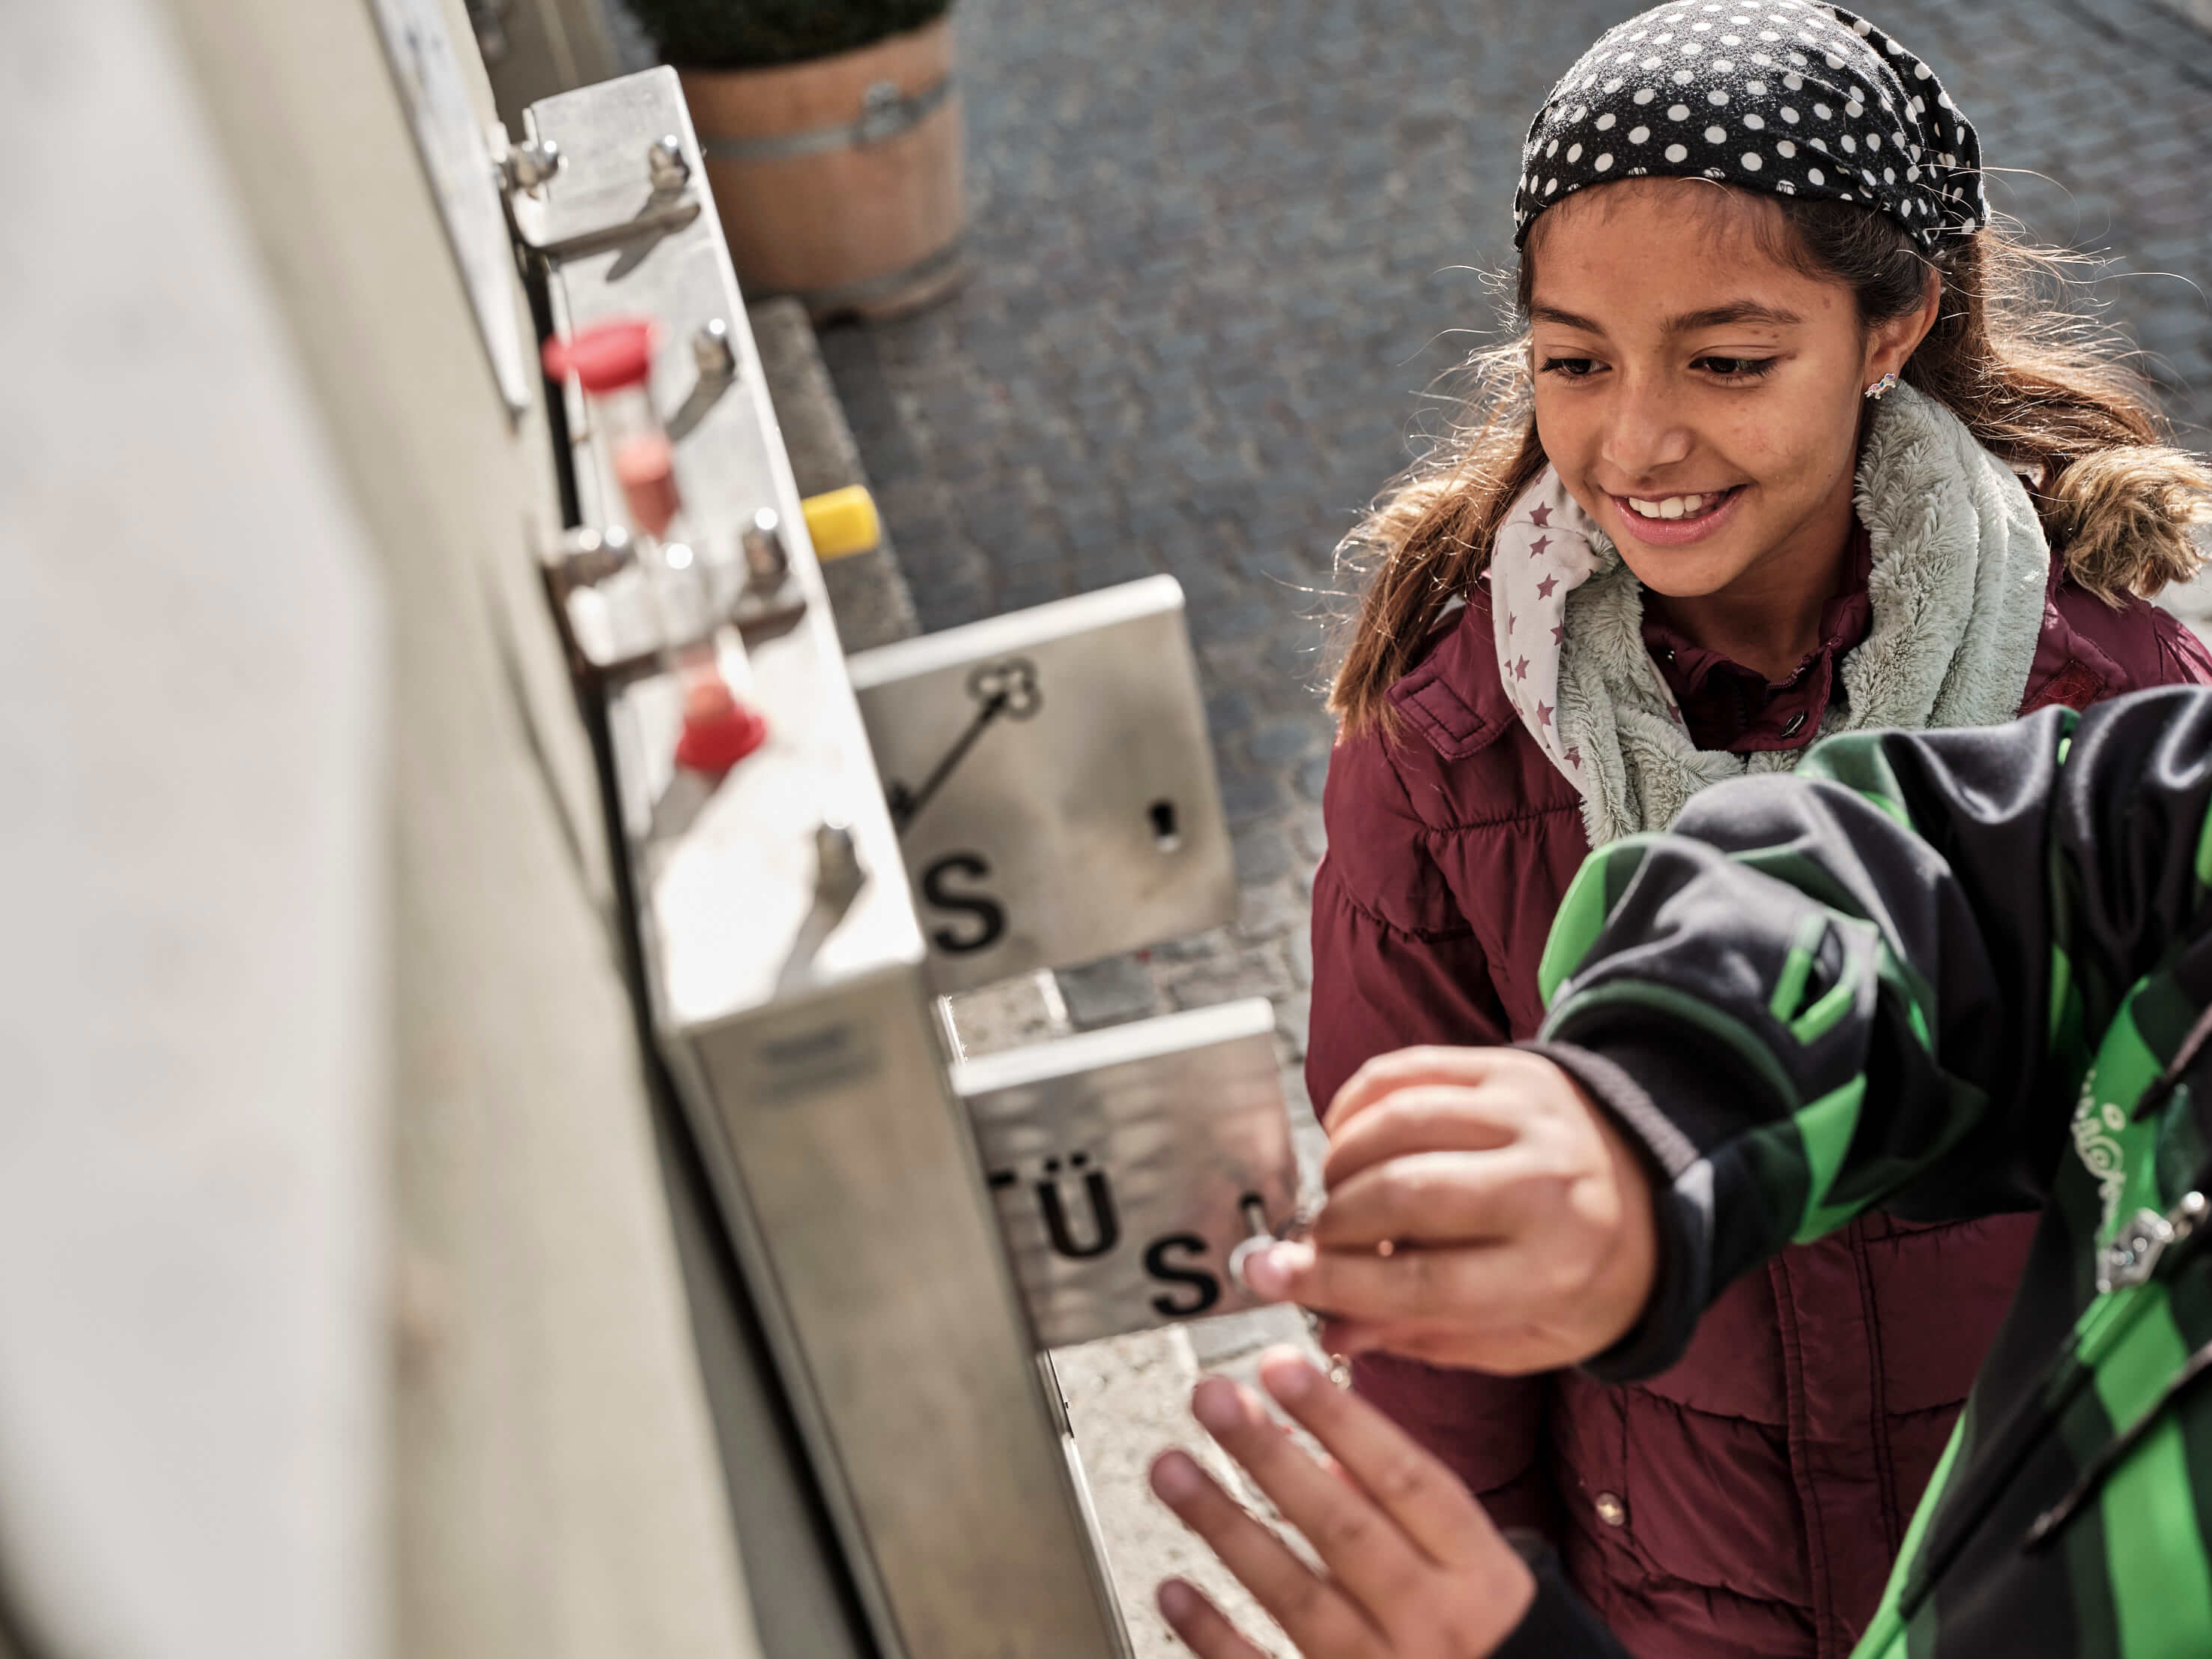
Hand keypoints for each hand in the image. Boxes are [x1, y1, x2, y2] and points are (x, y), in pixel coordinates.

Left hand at [1149, 1348, 1535, 1657]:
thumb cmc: (1482, 1636)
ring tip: (1171, 1469)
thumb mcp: (1476, 1569)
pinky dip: (1216, 1634)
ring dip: (1226, 1526)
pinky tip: (1174, 1588)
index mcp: (1477, 1572)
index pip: (1404, 1479)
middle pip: (1342, 1529)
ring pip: (1295, 1596)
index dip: (1339, 1419)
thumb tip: (1325, 1450)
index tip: (1280, 1366)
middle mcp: (1434, 1622)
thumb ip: (1407, 1511)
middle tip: (1212, 1399)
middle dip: (1270, 1457)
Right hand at [1243, 1047, 1656, 1373]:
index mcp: (1555, 1266)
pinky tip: (1347, 1141)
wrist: (1655, 1188)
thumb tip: (1330, 1331)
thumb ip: (1426, 1335)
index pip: (1423, 1279)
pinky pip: (1405, 1072)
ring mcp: (1528, 1112)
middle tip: (1306, 1243)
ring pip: (1397, 1124)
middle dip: (1332, 1222)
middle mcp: (1546, 1182)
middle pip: (1403, 1193)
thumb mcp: (1522, 1334)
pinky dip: (1356, 1106)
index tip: (1270, 1278)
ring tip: (1336, 1197)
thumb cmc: (1578, 1278)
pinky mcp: (1508, 1065)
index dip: (1335, 1282)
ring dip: (1340, 1163)